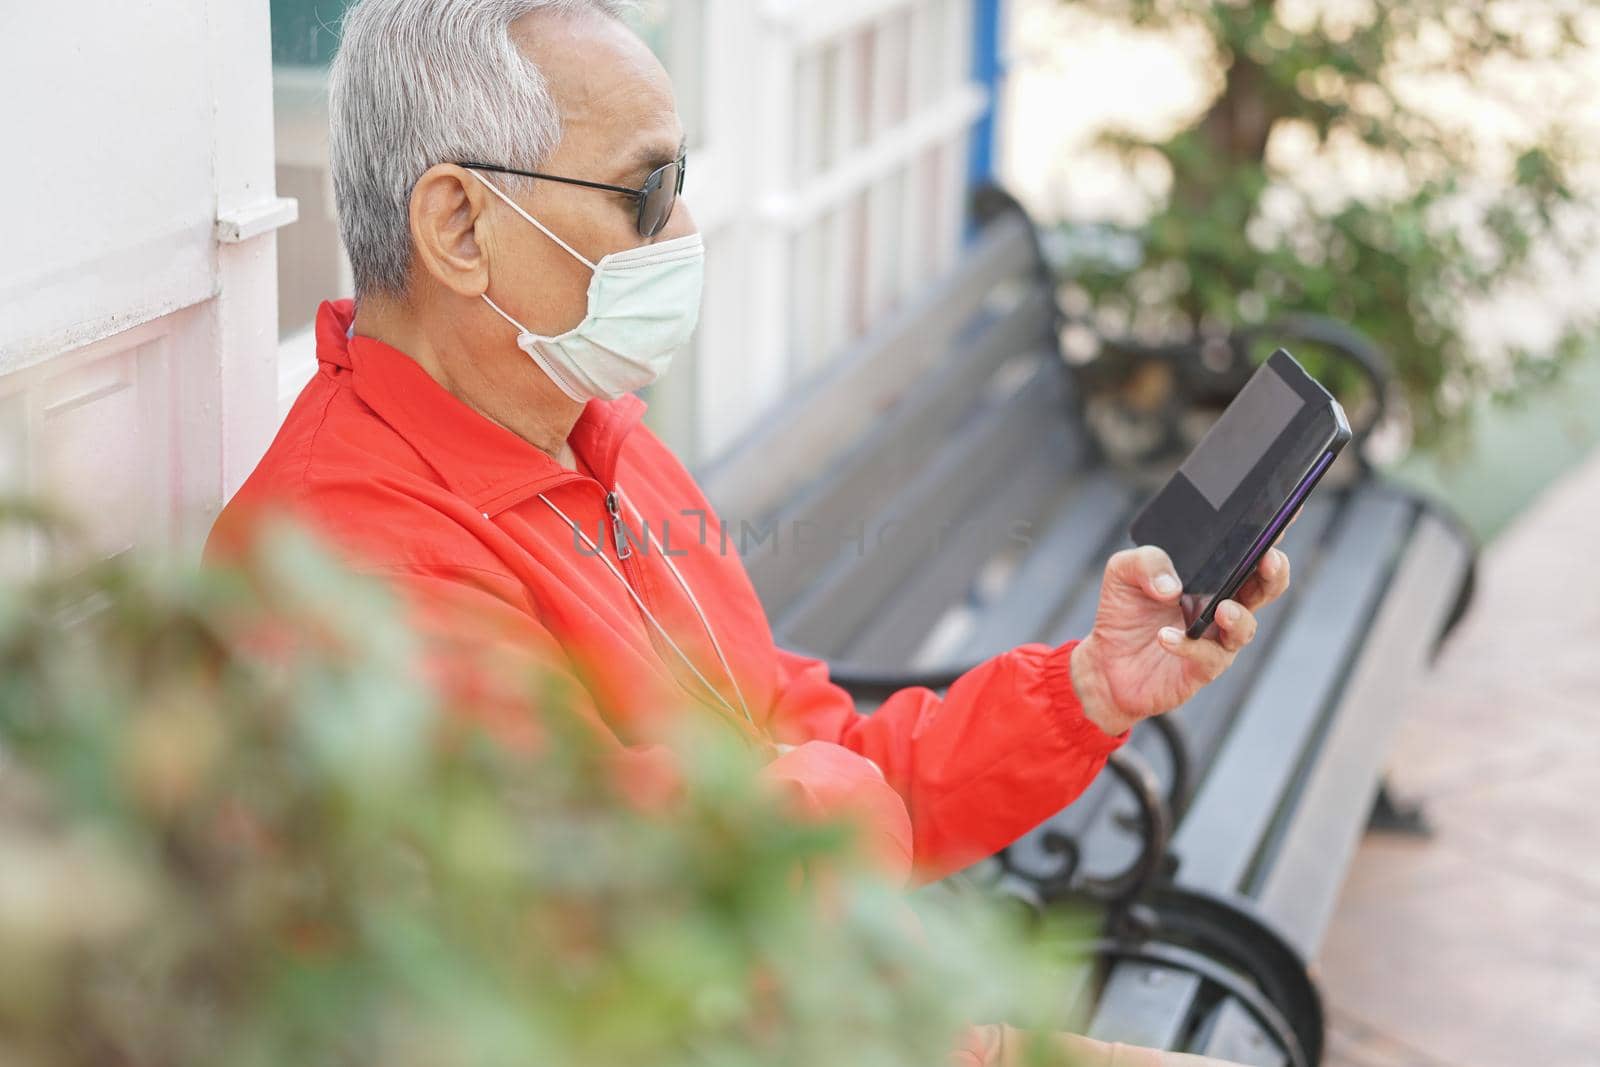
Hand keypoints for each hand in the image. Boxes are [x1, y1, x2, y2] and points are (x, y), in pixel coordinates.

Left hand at [1070, 545, 1291, 736]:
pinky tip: (1166, 637)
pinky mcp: (1203, 668)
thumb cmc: (1124, 611)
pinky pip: (1207, 656)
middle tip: (1268, 559)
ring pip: (1246, 627)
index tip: (1280, 518)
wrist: (1105, 662)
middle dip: (1274, 571)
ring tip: (1222, 609)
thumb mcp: (1122, 573)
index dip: (1268, 534)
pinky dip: (1189, 645)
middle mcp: (1223, 604)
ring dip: (1238, 616)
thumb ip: (1145, 562)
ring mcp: (1217, 637)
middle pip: (1266, 587)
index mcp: (1213, 575)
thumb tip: (1172, 585)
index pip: (1248, 551)